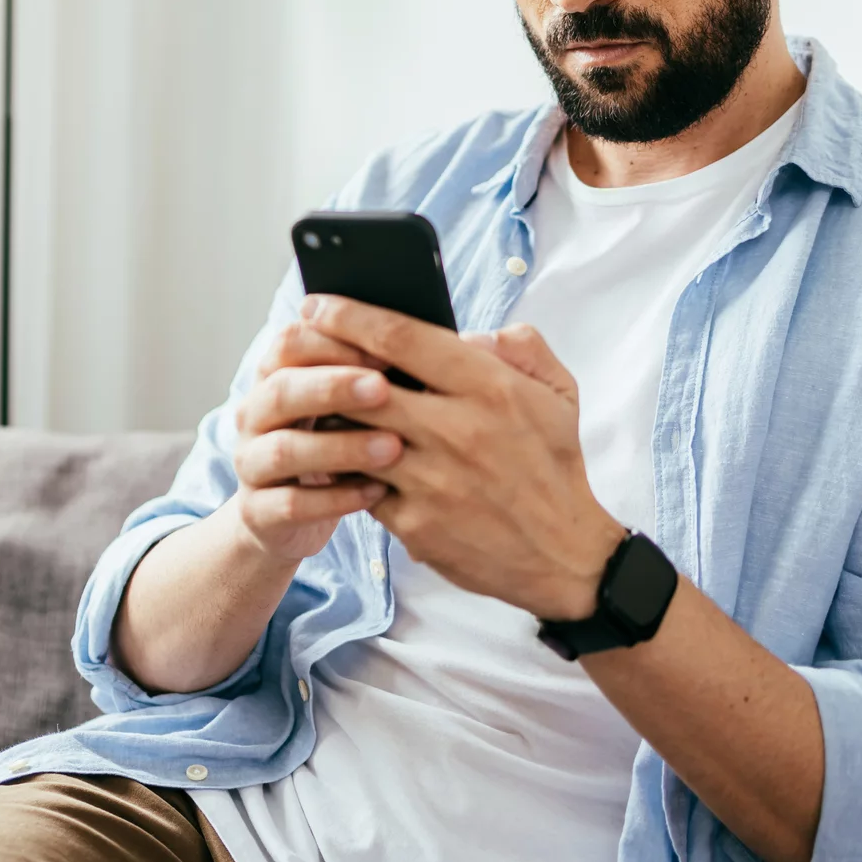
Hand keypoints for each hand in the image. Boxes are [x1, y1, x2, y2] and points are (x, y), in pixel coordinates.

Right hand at [227, 321, 404, 563]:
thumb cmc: (332, 446)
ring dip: (340, 446)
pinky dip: (335, 499)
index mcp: (273, 378)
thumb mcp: (342, 407)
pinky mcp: (257, 512)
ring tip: (392, 447)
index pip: (289, 343)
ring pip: (285, 450)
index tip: (386, 350)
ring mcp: (250, 464)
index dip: (334, 342)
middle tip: (383, 389)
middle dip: (333, 387)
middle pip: (281, 391)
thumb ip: (366, 374)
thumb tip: (430, 342)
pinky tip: (377, 492)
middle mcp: (254, 416)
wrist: (284, 517)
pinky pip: (291, 504)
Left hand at [298, 295, 624, 618]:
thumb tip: (467, 332)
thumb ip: (519, 346)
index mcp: (490, 389)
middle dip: (322, 359)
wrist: (564, 556)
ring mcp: (432, 481)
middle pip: (362, 384)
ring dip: (329, 415)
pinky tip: (339, 452)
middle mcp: (457, 431)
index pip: (402, 338)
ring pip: (352, 435)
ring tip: (313, 399)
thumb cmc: (553, 467)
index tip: (319, 305)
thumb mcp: (558, 393)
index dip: (350, 316)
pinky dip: (345, 467)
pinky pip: (361, 484)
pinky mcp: (415, 524)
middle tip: (298, 345)